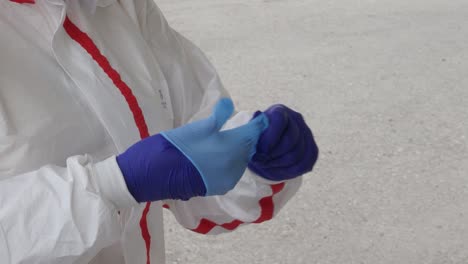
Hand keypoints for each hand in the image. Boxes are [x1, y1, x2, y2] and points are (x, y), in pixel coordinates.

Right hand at [117, 98, 268, 201]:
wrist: (150, 176)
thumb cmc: (172, 148)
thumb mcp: (195, 128)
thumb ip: (217, 117)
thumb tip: (230, 103)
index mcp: (231, 149)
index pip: (252, 134)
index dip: (257, 124)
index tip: (260, 116)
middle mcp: (233, 167)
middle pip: (248, 148)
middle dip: (248, 136)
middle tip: (246, 124)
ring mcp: (226, 180)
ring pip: (240, 160)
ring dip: (238, 149)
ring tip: (231, 137)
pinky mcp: (217, 187)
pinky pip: (231, 170)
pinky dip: (230, 160)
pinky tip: (221, 153)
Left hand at [248, 104, 318, 180]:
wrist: (267, 148)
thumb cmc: (257, 139)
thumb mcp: (250, 133)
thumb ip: (253, 128)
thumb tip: (257, 115)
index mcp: (279, 111)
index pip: (280, 120)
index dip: (270, 138)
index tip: (260, 151)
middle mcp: (296, 119)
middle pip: (290, 140)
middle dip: (273, 154)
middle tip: (261, 161)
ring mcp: (306, 134)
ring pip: (296, 154)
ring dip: (278, 164)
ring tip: (266, 165)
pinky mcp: (312, 149)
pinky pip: (304, 164)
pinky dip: (289, 171)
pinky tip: (277, 170)